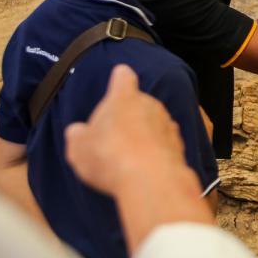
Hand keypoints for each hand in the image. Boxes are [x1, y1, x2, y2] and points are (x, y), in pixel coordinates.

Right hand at [63, 65, 187, 196]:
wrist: (151, 181)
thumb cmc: (110, 157)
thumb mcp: (79, 147)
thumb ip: (78, 135)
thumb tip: (78, 132)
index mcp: (124, 98)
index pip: (123, 77)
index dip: (120, 78)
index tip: (120, 77)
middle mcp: (150, 105)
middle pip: (138, 104)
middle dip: (127, 117)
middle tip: (111, 140)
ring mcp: (167, 124)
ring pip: (153, 124)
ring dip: (143, 136)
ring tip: (127, 159)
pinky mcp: (179, 145)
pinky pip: (163, 144)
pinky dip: (155, 153)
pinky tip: (144, 169)